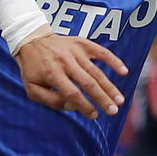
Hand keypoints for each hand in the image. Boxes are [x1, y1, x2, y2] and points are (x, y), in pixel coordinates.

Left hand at [14, 33, 128, 118]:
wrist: (32, 40)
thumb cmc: (33, 68)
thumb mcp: (32, 88)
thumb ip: (50, 100)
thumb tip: (71, 107)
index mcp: (52, 73)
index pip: (72, 93)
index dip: (84, 106)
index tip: (94, 115)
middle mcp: (65, 61)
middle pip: (88, 83)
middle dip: (102, 99)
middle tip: (114, 111)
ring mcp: (75, 51)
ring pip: (96, 71)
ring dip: (110, 87)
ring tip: (120, 100)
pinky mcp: (82, 43)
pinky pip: (101, 52)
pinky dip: (113, 61)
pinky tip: (124, 71)